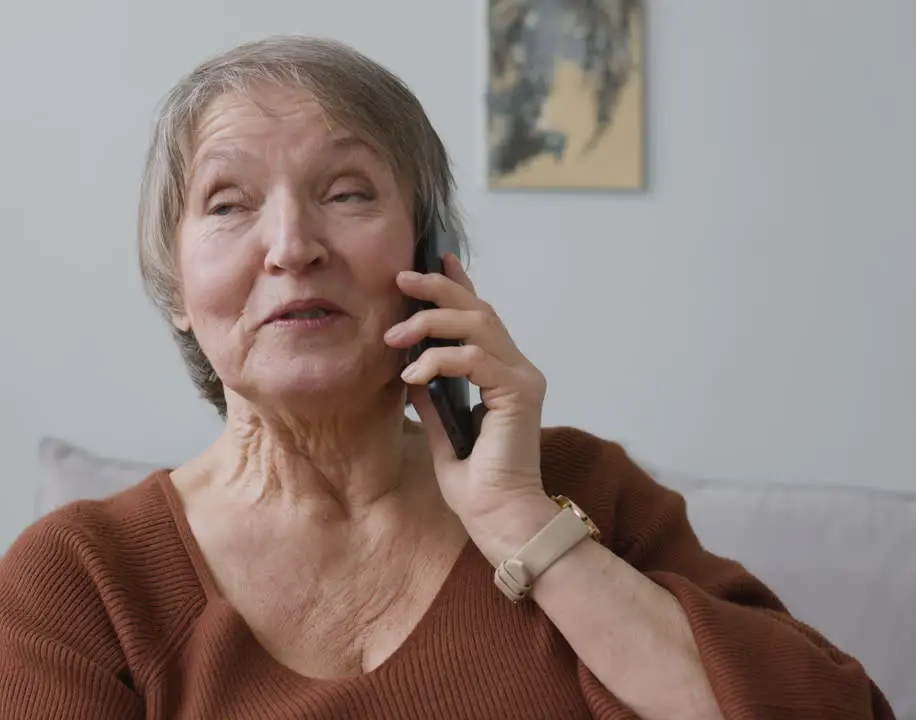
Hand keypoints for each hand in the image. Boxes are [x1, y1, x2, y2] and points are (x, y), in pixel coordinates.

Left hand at [384, 254, 557, 561]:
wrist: (499, 518)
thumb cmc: (475, 485)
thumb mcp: (440, 428)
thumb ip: (431, 395)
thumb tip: (409, 368)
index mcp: (502, 375)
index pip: (479, 318)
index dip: (458, 285)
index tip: (435, 258)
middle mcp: (517, 369)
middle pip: (478, 311)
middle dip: (437, 290)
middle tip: (400, 280)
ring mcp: (521, 378)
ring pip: (476, 325)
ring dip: (428, 324)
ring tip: (393, 338)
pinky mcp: (518, 392)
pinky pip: (473, 358)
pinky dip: (437, 360)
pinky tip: (411, 376)